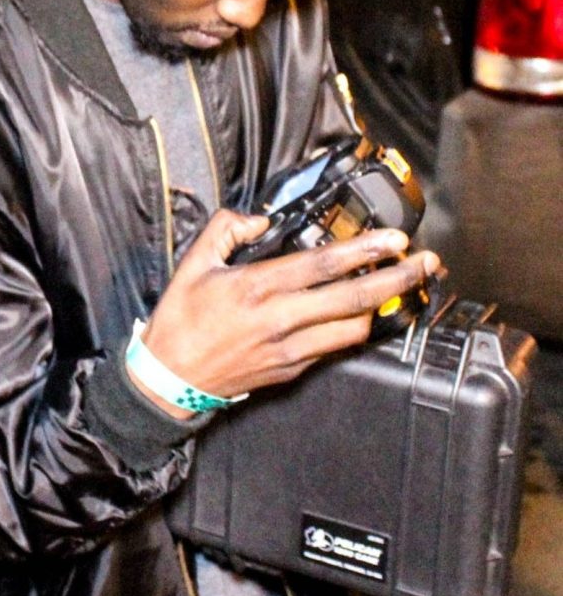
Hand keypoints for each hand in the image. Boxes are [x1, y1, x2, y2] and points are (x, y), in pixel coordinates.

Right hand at [131, 210, 439, 418]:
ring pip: (354, 328)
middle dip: (397, 278)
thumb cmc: (180, 322)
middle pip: (354, 297)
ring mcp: (290, 349)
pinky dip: (354, 329)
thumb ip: (225, 230)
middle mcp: (280, 319)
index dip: (365, 250)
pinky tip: (363, 316)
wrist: (169, 378)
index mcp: (256, 287)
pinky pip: (334, 347)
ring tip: (402, 288)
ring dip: (383, 306)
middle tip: (426, 263)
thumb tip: (258, 217)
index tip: (394, 240)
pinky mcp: (292, 369)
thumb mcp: (192, 264)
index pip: (323, 264)